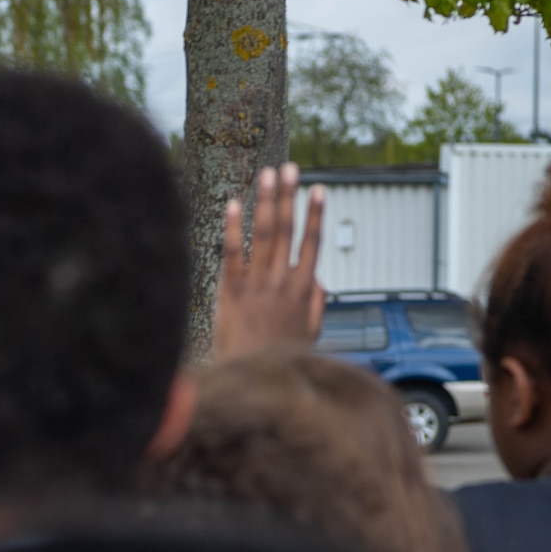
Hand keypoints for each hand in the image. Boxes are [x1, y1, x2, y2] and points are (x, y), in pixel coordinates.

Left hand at [213, 162, 326, 360]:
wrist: (250, 383)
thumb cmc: (278, 360)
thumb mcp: (310, 335)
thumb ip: (317, 304)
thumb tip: (319, 279)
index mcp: (304, 291)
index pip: (313, 244)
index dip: (316, 214)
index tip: (319, 189)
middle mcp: (282, 283)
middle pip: (287, 230)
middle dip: (289, 197)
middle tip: (289, 168)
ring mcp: (256, 286)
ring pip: (263, 235)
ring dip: (266, 201)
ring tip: (267, 175)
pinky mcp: (231, 293)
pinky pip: (232, 253)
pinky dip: (232, 228)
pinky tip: (232, 204)